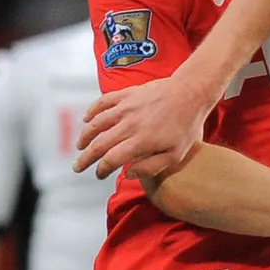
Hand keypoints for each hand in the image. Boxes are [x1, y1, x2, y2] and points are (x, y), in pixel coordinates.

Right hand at [74, 73, 211, 180]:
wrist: (190, 93)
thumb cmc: (186, 126)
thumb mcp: (176, 155)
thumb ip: (151, 167)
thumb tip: (127, 174)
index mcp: (141, 141)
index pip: (112, 159)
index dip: (102, 169)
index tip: (99, 175)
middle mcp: (129, 124)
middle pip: (99, 144)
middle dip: (86, 158)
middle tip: (78, 167)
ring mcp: (125, 107)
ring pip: (96, 123)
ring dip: (85, 136)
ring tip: (80, 146)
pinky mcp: (126, 94)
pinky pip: (102, 102)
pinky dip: (92, 111)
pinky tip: (86, 119)